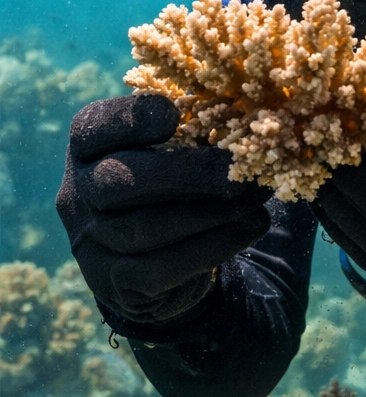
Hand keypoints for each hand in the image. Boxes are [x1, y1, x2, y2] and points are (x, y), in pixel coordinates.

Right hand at [55, 93, 273, 324]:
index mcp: (89, 147)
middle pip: (118, 181)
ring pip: (142, 229)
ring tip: (257, 196)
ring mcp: (90, 242)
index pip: (95, 127)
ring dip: (211, 212)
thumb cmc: (177, 183)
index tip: (176, 115)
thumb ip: (197, 127)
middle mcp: (78, 193)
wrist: (161, 262)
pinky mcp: (114, 282)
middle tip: (239, 172)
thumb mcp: (177, 149)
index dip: (132, 120)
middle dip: (187, 174)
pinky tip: (252, 226)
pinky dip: (214, 246)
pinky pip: (160, 269)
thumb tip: (252, 116)